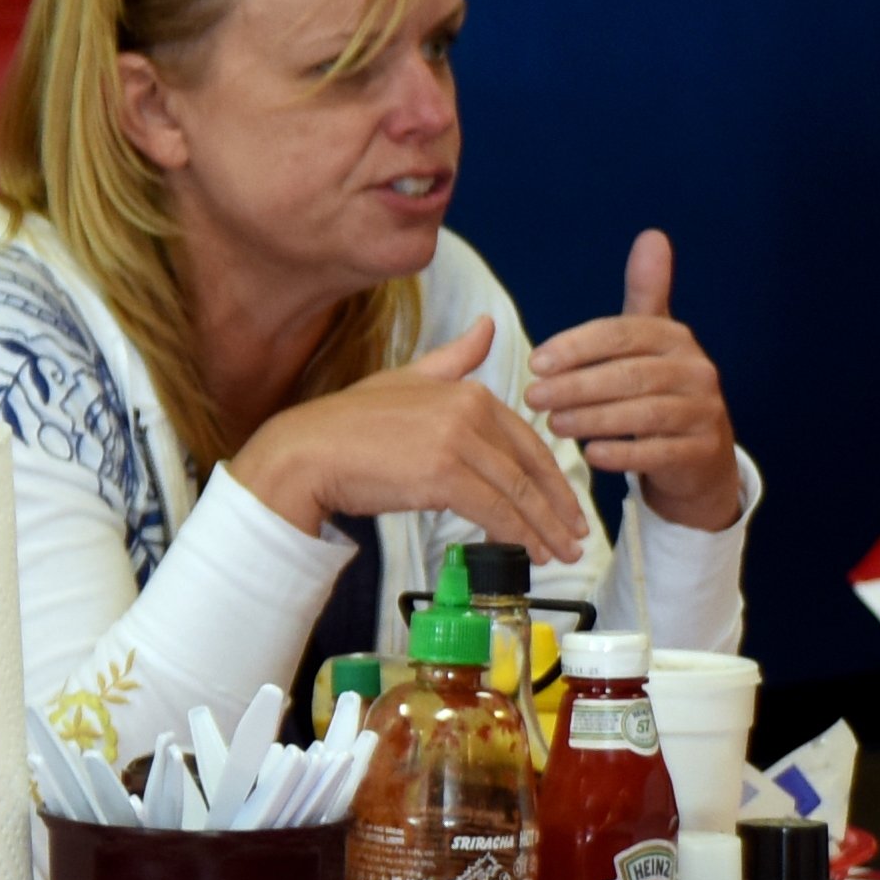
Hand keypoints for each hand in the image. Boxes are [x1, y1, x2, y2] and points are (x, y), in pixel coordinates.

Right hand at [230, 319, 597, 564]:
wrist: (306, 452)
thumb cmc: (348, 423)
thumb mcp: (406, 378)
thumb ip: (454, 358)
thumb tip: (488, 325)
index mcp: (468, 391)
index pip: (527, 441)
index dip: (552, 478)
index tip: (564, 506)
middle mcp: (468, 411)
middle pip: (529, 470)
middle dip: (557, 509)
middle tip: (573, 538)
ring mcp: (456, 443)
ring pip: (517, 494)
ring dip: (543, 530)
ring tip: (557, 554)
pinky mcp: (442, 476)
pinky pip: (493, 512)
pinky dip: (516, 535)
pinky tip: (525, 553)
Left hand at [528, 227, 748, 532]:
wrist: (699, 453)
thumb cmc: (660, 387)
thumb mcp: (652, 337)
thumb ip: (646, 291)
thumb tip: (652, 235)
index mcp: (675, 338)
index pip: (620, 334)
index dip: (576, 347)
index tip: (535, 362)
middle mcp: (696, 371)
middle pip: (628, 376)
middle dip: (575, 386)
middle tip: (532, 397)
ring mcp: (704, 412)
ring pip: (641, 415)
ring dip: (591, 419)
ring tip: (553, 424)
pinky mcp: (703, 451)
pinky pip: (657, 453)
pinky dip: (621, 453)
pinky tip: (590, 454)